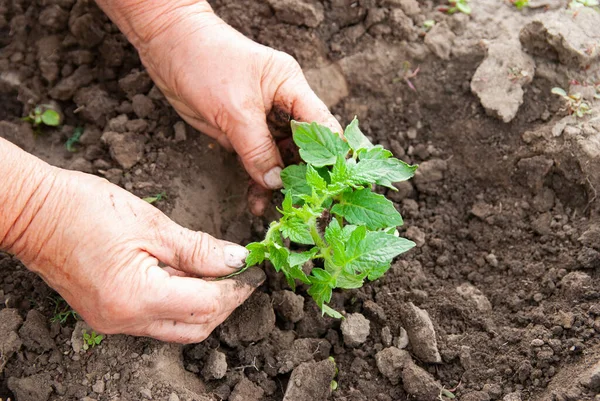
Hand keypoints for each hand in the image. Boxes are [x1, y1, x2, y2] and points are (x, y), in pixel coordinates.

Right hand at [7, 167, 263, 342]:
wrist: (33, 212)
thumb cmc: (84, 208)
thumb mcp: (152, 224)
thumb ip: (198, 248)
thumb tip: (236, 260)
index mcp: (137, 297)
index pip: (207, 304)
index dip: (237, 288)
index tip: (255, 271)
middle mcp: (125, 321)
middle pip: (195, 326)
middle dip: (225, 303)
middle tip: (242, 274)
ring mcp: (113, 322)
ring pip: (176, 327)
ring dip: (203, 304)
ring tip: (218, 272)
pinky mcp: (107, 315)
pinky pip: (155, 319)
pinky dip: (179, 301)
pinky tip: (187, 275)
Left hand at [129, 3, 341, 214]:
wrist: (167, 46)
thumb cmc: (205, 61)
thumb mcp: (235, 109)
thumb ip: (258, 148)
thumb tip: (277, 182)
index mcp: (292, 89)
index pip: (323, 126)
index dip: (331, 156)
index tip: (332, 187)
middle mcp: (282, 106)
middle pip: (303, 149)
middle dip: (303, 177)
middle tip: (302, 208)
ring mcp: (262, 121)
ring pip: (279, 160)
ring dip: (277, 185)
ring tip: (276, 211)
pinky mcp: (241, 133)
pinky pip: (256, 163)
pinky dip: (257, 183)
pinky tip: (257, 202)